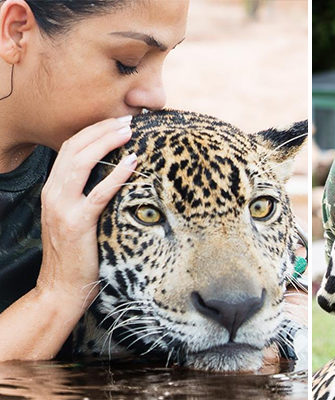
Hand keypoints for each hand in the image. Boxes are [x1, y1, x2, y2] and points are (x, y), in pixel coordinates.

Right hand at [37, 117, 136, 305]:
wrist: (60, 288)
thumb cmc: (76, 254)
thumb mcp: (75, 218)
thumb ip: (85, 196)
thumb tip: (111, 176)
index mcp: (53, 189)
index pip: (70, 148)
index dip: (93, 131)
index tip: (117, 122)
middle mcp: (53, 193)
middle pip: (75, 147)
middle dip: (101, 129)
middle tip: (128, 120)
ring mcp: (62, 207)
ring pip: (81, 162)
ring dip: (107, 142)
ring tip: (130, 131)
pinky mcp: (77, 223)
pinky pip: (99, 192)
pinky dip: (117, 174)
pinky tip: (133, 162)